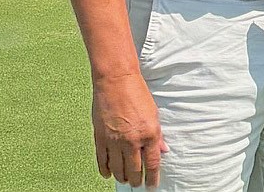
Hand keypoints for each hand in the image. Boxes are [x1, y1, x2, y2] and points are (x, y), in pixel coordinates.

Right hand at [92, 72, 166, 187]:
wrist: (116, 81)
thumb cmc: (138, 93)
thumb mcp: (154, 113)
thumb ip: (157, 135)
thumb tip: (163, 151)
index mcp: (149, 133)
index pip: (152, 164)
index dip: (152, 178)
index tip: (152, 186)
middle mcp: (132, 140)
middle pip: (134, 170)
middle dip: (136, 180)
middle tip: (138, 184)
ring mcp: (114, 141)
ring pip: (118, 169)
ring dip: (122, 177)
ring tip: (126, 180)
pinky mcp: (100, 138)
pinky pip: (102, 160)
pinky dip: (105, 170)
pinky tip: (108, 174)